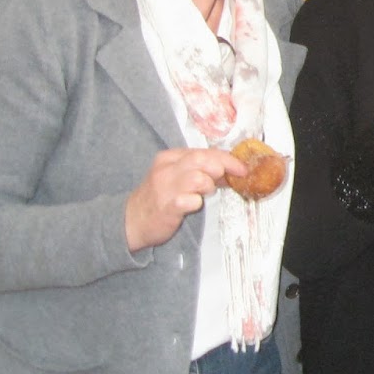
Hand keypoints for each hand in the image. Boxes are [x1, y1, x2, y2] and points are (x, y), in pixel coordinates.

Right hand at [125, 147, 244, 251]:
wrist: (130, 221)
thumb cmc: (159, 199)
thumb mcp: (177, 178)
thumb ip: (202, 172)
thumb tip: (232, 171)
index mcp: (170, 158)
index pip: (203, 152)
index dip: (227, 158)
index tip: (242, 167)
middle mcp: (166, 169)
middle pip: (202, 160)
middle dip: (221, 168)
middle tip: (227, 179)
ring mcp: (165, 187)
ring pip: (198, 178)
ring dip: (208, 186)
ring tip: (203, 194)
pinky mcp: (166, 206)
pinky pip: (189, 200)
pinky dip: (196, 202)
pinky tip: (192, 205)